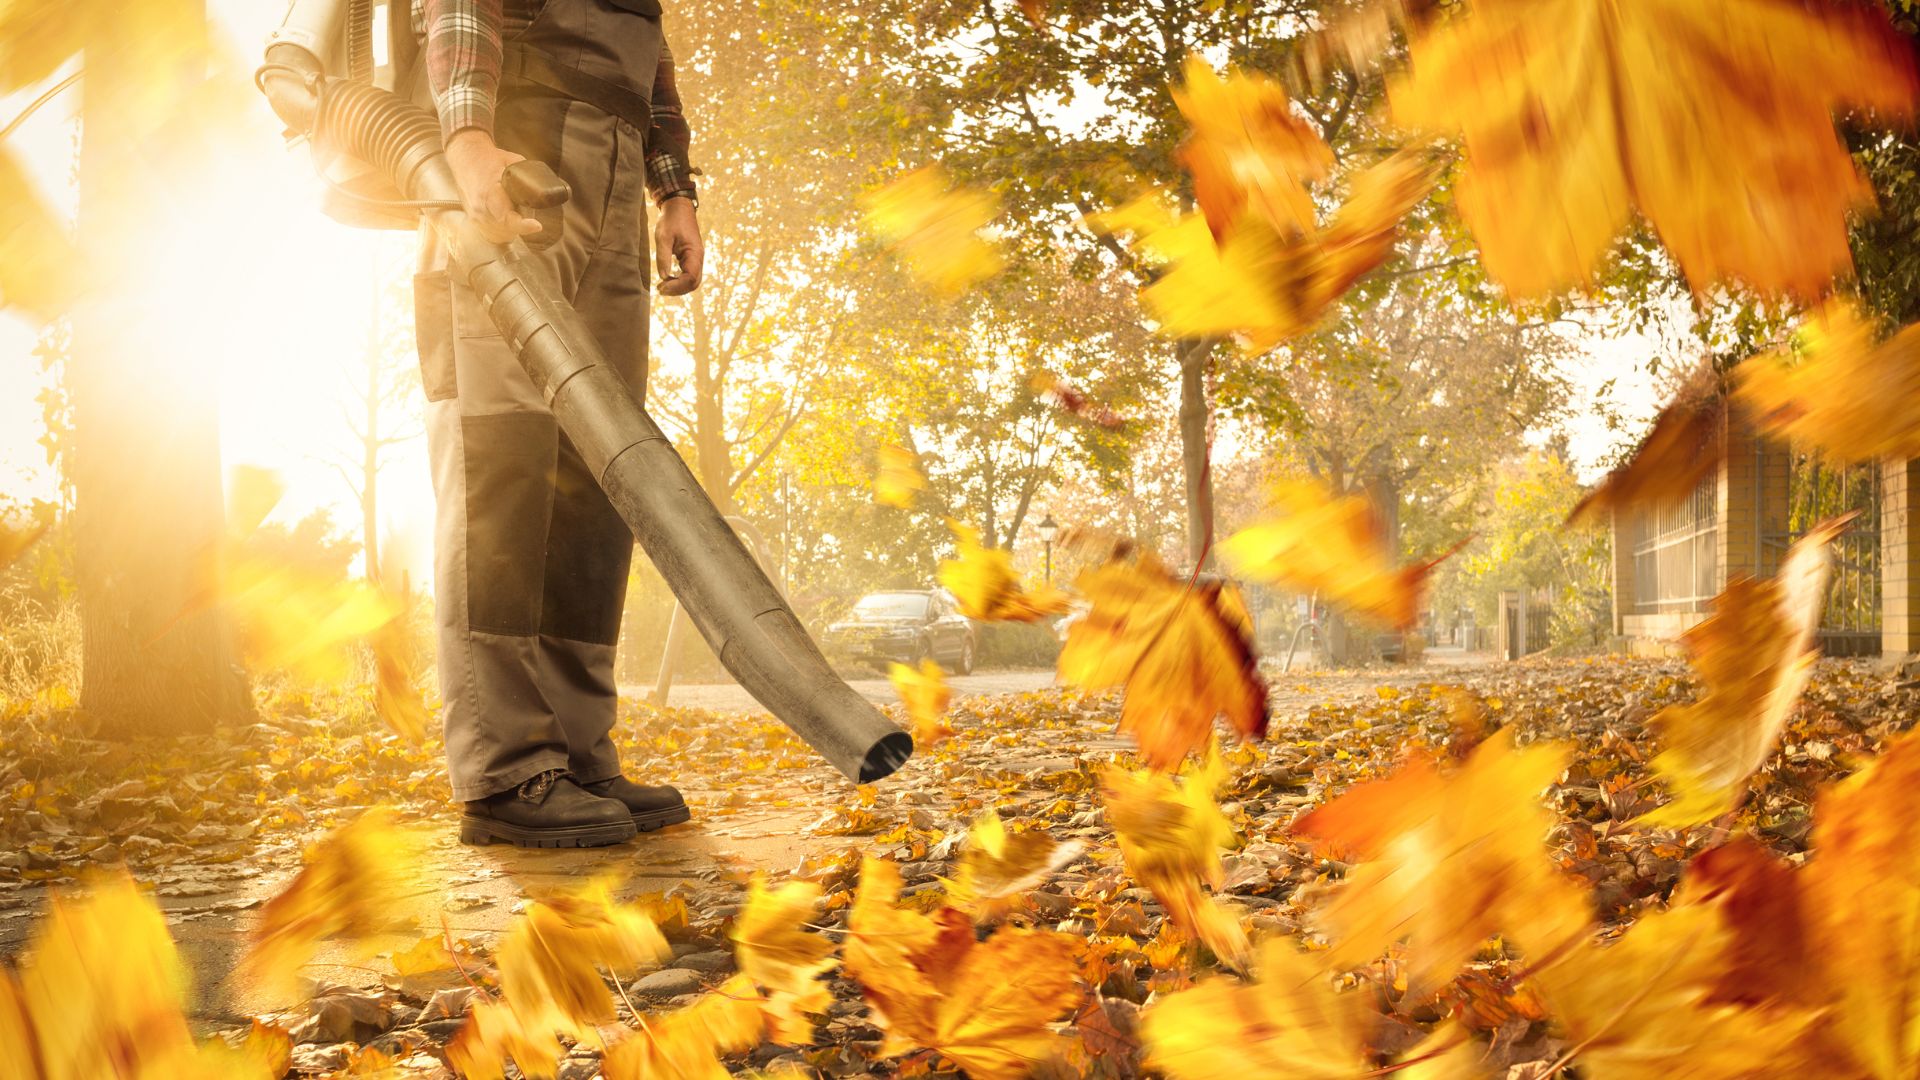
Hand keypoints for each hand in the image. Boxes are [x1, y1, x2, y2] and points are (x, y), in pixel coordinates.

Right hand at [445, 129, 542, 243]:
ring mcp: (475, 216)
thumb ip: (528, 176)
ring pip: (501, 234)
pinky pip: (492, 235)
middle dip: (522, 225)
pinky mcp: (473, 220)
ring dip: (513, 229)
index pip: (506, 218)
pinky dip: (503, 231)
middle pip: (508, 229)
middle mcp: (480, 209)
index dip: (523, 225)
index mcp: (488, 194)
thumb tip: (549, 187)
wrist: (465, 158)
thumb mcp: (513, 161)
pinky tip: (508, 222)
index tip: (537, 226)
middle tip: (530, 215)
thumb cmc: (489, 159)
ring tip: (518, 214)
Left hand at [654, 197, 703, 295]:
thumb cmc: (671, 220)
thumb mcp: (663, 237)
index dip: (676, 286)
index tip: (661, 286)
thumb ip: (663, 257)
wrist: (679, 208)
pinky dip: (679, 281)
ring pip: (692, 281)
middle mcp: (698, 258)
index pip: (690, 278)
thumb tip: (663, 276)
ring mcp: (696, 259)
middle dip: (677, 290)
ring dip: (678, 287)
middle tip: (660, 289)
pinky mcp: (691, 258)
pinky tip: (667, 279)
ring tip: (662, 286)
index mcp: (694, 253)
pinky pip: (689, 275)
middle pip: (694, 283)